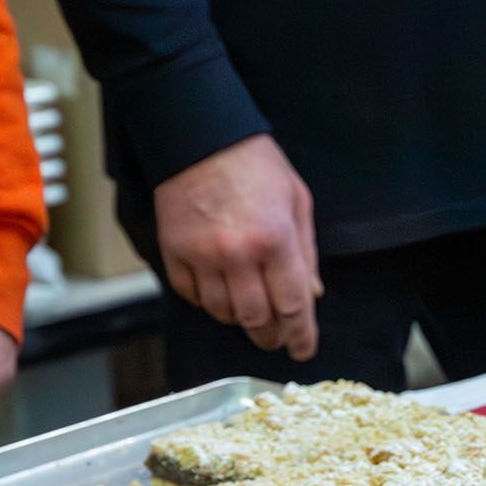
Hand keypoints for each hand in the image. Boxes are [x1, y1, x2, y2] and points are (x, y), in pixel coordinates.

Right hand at [153, 134, 321, 359]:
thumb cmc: (255, 164)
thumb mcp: (297, 202)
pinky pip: (191, 296)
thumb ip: (306, 253)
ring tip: (249, 310)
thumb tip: (311, 295)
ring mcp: (201, 255)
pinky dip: (207, 302)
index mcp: (276, 240)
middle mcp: (238, 254)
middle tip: (276, 338)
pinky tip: (219, 291)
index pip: (293, 306)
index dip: (301, 335)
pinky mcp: (173, 251)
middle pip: (257, 319)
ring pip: (222, 313)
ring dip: (239, 319)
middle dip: (270, 336)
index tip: (303, 350)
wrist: (200, 136)